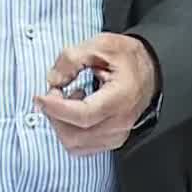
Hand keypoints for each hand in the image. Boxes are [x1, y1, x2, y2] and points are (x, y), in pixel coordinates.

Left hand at [33, 33, 157, 154]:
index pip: (83, 115)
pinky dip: (69, 131)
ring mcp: (117, 135)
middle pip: (74, 135)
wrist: (151, 70)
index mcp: (120, 98)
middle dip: (54, 115)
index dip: (56, 108)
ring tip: (67, 99)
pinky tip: (75, 111)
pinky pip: (82, 147)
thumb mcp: (101, 45)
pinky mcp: (112, 140)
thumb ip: (72, 59)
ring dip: (61, 124)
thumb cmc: (128, 58)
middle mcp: (120, 123)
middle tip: (53, 92)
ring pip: (75, 145)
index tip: (40, 96)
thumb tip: (53, 80)